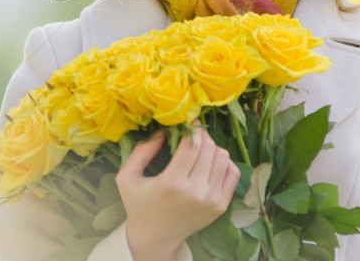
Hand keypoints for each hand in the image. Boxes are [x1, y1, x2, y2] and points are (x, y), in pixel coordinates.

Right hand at [116, 125, 239, 260]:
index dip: (192, 128)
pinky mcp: (221, 206)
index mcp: (172, 183)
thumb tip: (163, 130)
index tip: (187, 122)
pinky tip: (210, 162)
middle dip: (201, 135)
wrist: (155, 237)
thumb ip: (141, 151)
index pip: (192, 144)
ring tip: (200, 148)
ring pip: (223, 157)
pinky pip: (232, 172)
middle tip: (192, 134)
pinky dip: (224, 162)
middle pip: (209, 148)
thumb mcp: (127, 177)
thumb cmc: (138, 204)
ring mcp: (211, 200)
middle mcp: (195, 192)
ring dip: (212, 147)